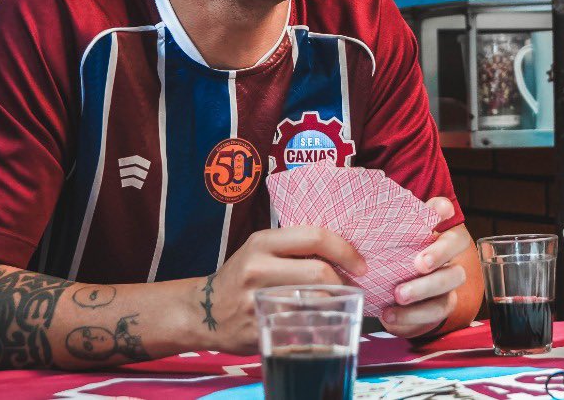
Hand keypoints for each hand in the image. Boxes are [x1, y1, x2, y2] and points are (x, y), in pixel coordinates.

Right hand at [198, 225, 364, 353]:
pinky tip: (322, 322)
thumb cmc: (241, 278)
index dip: (345, 250)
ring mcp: (257, 299)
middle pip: (319, 271)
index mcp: (262, 243)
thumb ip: (294, 249)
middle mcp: (258, 268)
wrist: (203, 311)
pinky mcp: (259, 327)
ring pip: (315, 300)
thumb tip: (344, 252)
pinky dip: (319, 323)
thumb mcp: (260, 252)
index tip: (360, 264)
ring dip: (336, 304)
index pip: (315, 237)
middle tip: (353, 290)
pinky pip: (302, 324)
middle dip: (345, 282)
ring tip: (341, 305)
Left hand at [378, 198, 470, 337]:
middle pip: (457, 244)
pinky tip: (390, 314)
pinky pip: (437, 310)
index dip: (443, 209)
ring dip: (425, 288)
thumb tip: (351, 211)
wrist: (392, 300)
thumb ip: (377, 232)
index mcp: (430, 227)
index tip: (440, 211)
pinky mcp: (443, 303)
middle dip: (439, 254)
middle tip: (419, 264)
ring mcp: (448, 277)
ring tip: (399, 295)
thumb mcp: (381, 247)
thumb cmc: (387, 263)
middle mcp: (446, 249)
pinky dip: (413, 314)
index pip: (444, 210)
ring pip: (451, 279)